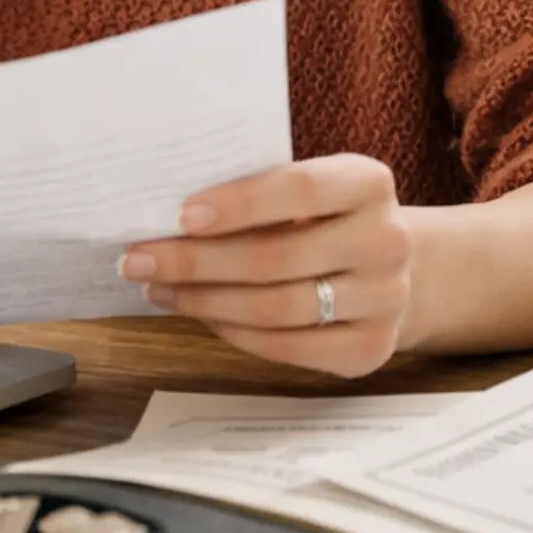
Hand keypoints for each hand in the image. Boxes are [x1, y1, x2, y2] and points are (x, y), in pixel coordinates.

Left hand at [118, 155, 411, 377]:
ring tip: (158, 288)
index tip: (179, 217)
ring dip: (204, 300)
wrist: (395, 268)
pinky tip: (201, 314)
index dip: (238, 204)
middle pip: (276, 257)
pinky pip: (287, 347)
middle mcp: (387, 241)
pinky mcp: (371, 349)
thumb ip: (258, 193)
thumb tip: (167, 217)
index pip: (299, 189)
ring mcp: (386, 300)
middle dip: (195, 261)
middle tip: (137, 260)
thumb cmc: (326, 218)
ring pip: (276, 307)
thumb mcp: (310, 190)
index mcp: (369, 183)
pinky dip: (234, 332)